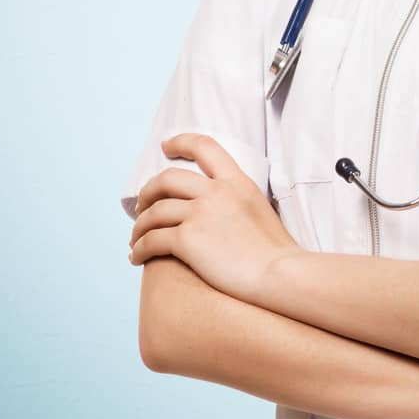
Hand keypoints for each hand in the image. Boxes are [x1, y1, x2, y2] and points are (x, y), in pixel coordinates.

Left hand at [127, 133, 298, 306]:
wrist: (283, 276)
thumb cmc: (278, 255)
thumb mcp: (262, 210)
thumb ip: (239, 201)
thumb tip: (223, 210)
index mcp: (237, 181)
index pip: (204, 146)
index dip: (180, 142)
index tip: (165, 146)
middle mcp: (216, 192)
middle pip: (167, 178)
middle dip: (148, 191)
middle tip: (141, 205)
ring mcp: (200, 214)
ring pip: (154, 211)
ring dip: (139, 226)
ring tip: (135, 239)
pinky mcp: (188, 239)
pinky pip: (152, 239)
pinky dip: (139, 248)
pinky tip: (136, 257)